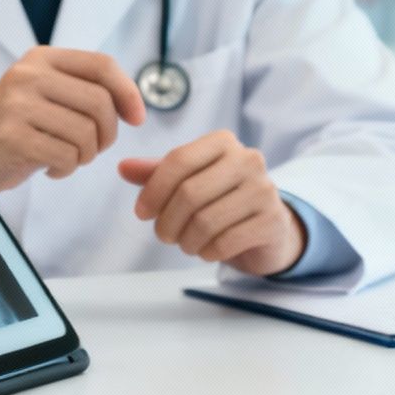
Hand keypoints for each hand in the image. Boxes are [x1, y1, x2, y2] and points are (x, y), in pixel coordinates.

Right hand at [0, 46, 146, 192]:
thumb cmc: (9, 127)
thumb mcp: (40, 92)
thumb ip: (77, 89)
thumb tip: (131, 103)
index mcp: (41, 59)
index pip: (101, 65)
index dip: (128, 91)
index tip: (136, 116)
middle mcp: (29, 76)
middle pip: (100, 102)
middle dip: (108, 134)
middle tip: (94, 148)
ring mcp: (19, 105)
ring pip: (86, 133)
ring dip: (85, 155)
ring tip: (67, 158)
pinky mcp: (14, 137)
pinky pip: (66, 156)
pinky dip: (66, 169)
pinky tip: (51, 168)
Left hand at [117, 130, 306, 276]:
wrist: (268, 226)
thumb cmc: (221, 199)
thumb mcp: (189, 181)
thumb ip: (157, 173)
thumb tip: (122, 168)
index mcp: (224, 142)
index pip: (178, 160)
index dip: (153, 190)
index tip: (142, 213)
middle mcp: (248, 159)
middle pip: (189, 193)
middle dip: (167, 222)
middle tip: (164, 235)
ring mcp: (264, 189)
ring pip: (205, 221)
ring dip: (186, 241)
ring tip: (186, 243)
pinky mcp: (272, 221)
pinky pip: (225, 242)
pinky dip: (207, 252)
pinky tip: (207, 250)